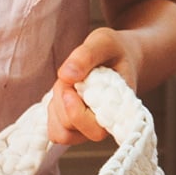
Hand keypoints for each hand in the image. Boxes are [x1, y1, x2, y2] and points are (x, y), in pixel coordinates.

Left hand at [48, 29, 131, 143]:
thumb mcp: (104, 42)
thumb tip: (65, 76)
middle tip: (72, 76)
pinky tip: (65, 94)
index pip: (95, 131)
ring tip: (70, 85)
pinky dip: (54, 111)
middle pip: (70, 127)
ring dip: (57, 106)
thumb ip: (87, 55)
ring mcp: (90, 130)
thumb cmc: (115, 51)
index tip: (71, 86)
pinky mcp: (77, 129)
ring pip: (60, 132)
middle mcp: (106, 127)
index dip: (76, 113)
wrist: (121, 58)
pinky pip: (56, 130)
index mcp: (119, 111)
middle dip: (63, 98)